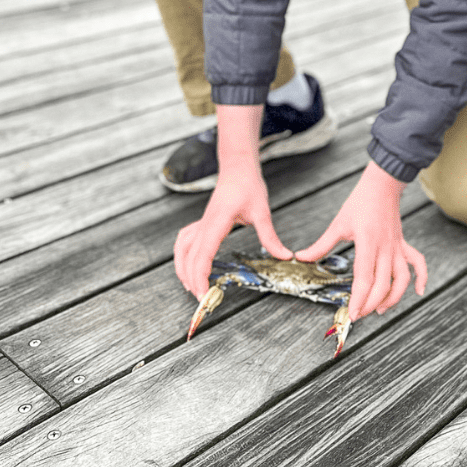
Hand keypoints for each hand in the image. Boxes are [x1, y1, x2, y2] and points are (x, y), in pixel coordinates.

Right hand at [174, 105, 291, 300]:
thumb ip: (270, 236)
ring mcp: (201, 223)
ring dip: (182, 269)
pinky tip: (188, 264)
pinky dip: (183, 256)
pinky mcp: (202, 222)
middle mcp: (204, 224)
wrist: (237, 167)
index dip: (199, 276)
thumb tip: (284, 256)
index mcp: (216, 223)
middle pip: (188, 257)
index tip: (203, 294)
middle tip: (201, 300)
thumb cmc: (247, 185)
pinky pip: (185, 241)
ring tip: (191, 287)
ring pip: (181, 249)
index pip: (202, 255)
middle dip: (191, 280)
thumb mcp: (262, 211)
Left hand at [295, 161, 426, 321]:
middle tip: (358, 315)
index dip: (358, 299)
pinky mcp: (403, 244)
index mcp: (368, 242)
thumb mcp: (338, 224)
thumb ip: (321, 245)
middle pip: (383, 284)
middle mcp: (385, 248)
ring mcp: (397, 247)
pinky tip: (418, 291)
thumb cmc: (360, 202)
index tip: (351, 313)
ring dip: (393, 298)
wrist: (382, 184)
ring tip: (380, 309)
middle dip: (370, 304)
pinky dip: (422, 278)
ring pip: (401, 279)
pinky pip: (417, 263)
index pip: (365, 278)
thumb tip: (302, 258)